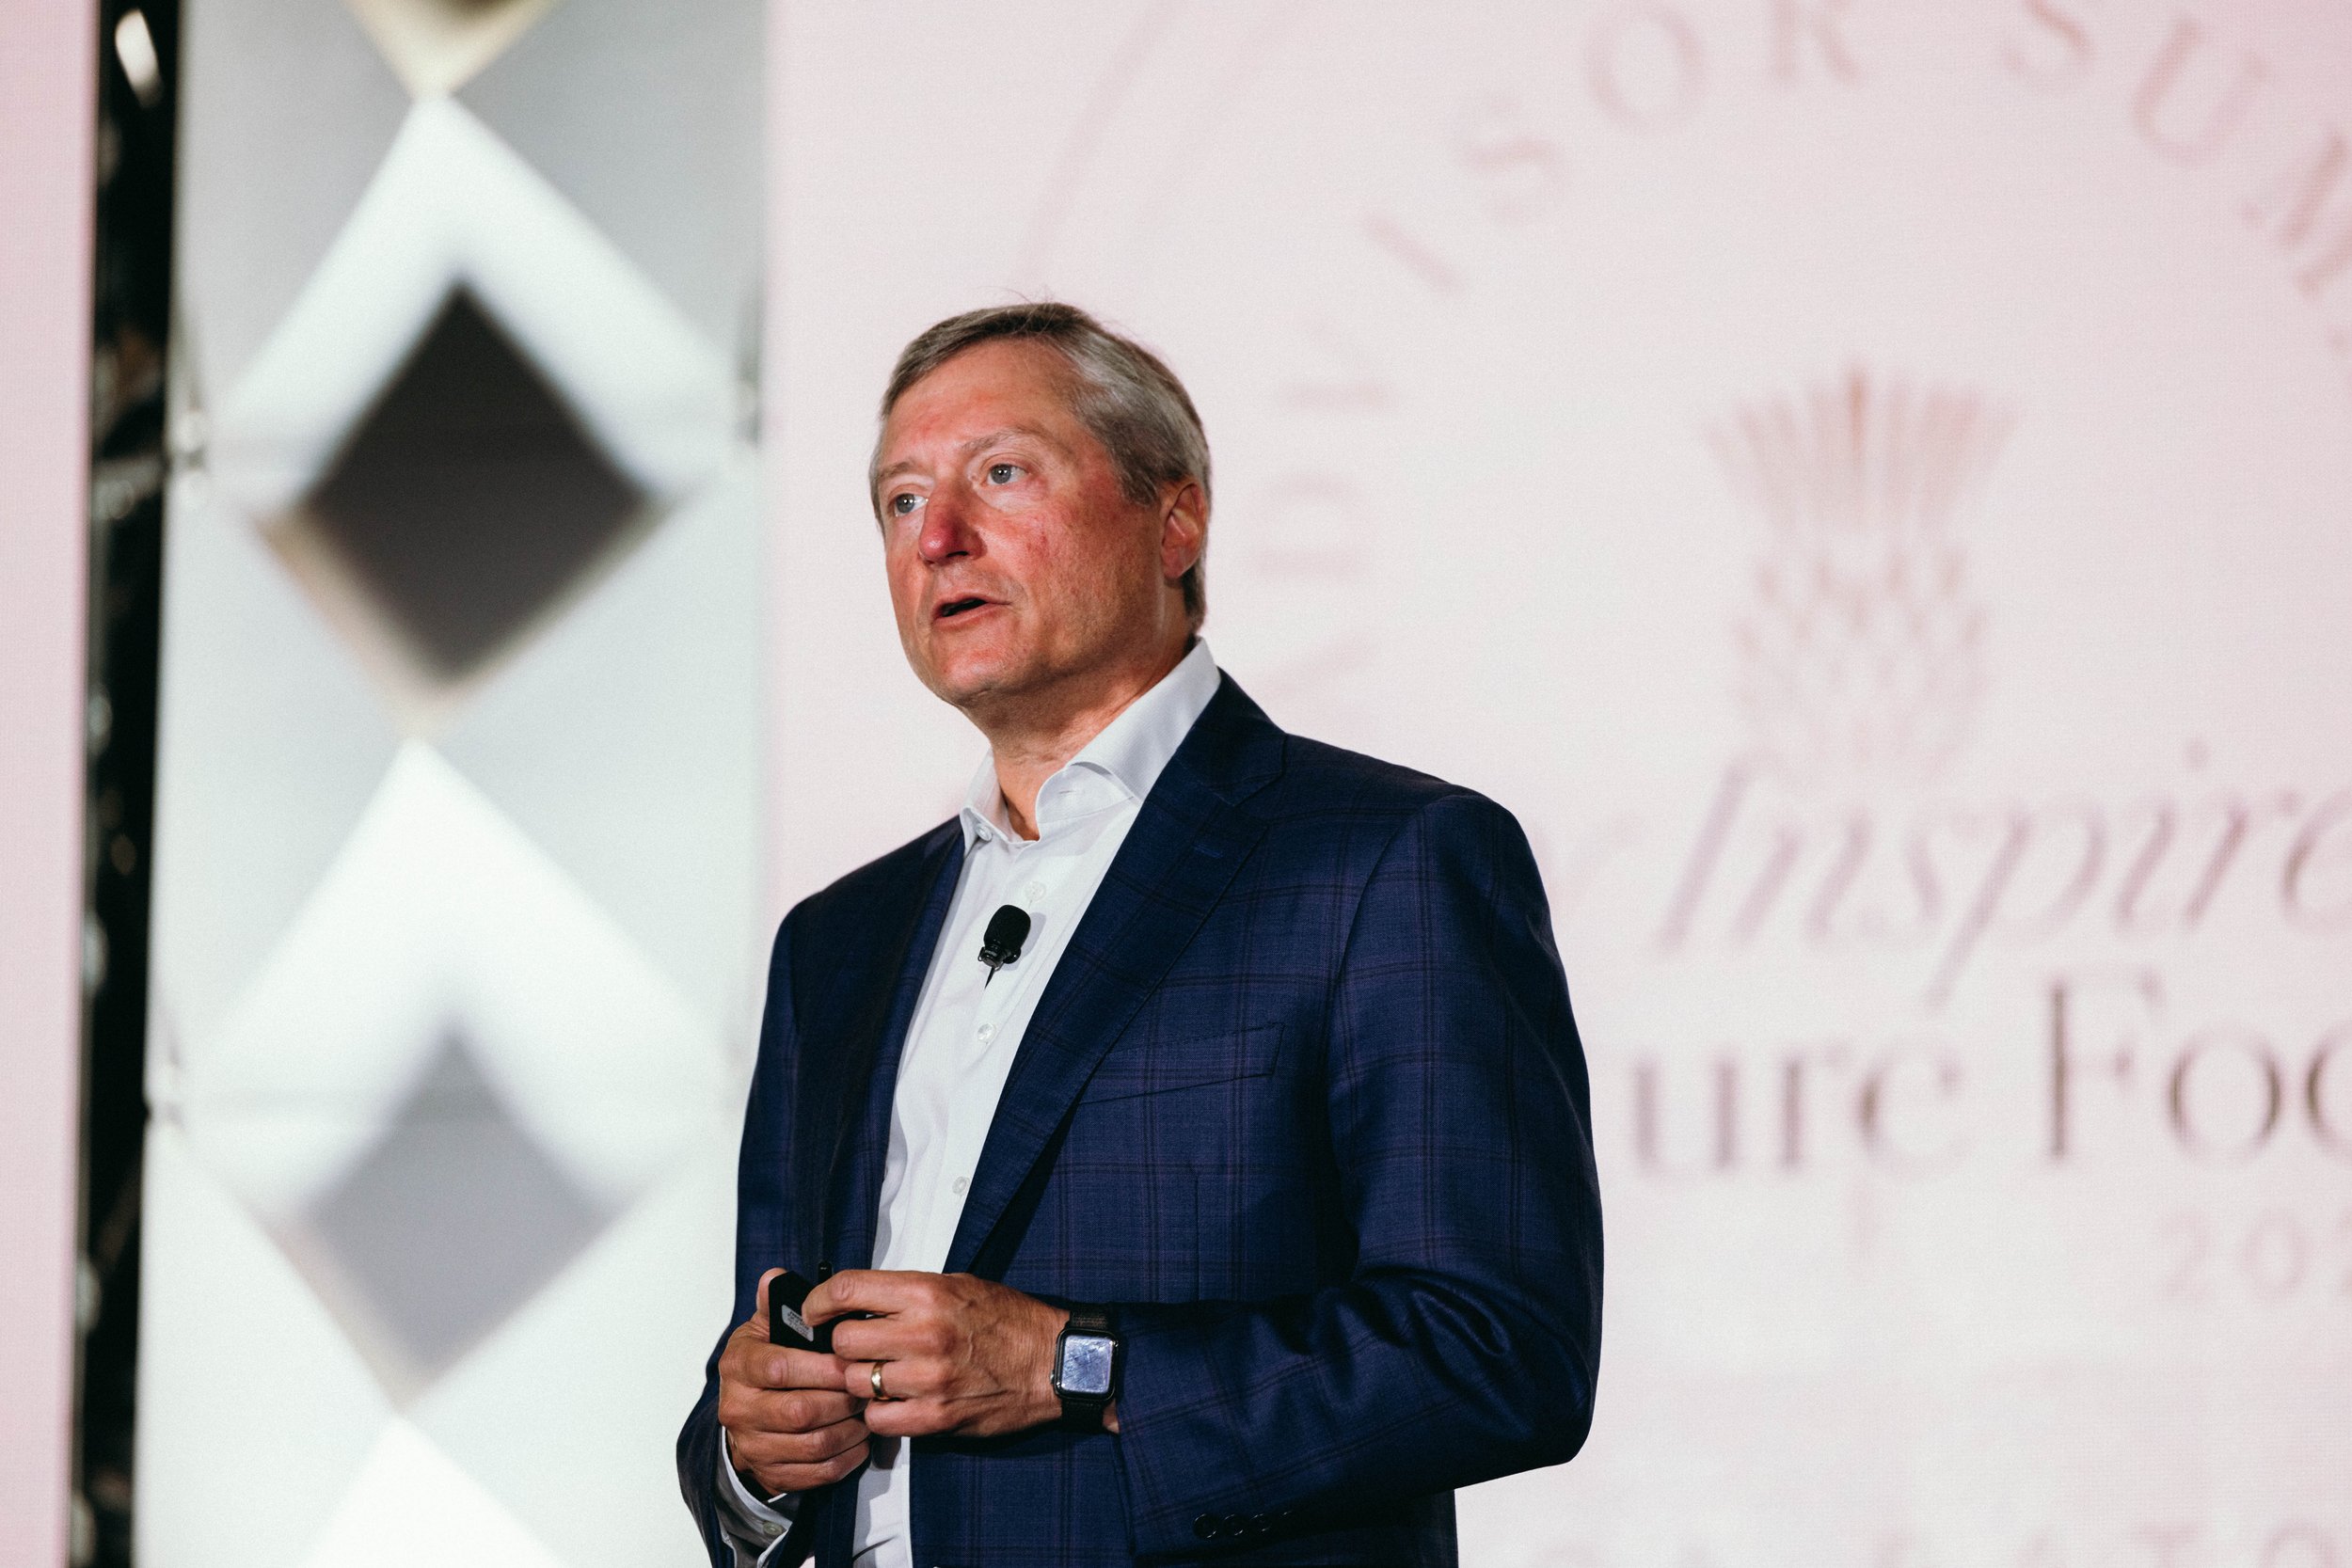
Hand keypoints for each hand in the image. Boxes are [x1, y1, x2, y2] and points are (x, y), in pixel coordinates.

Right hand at [716, 1269, 870, 1495]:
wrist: (745, 1410)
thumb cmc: (767, 1360)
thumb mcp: (766, 1328)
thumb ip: (775, 1303)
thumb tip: (774, 1277)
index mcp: (738, 1365)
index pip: (779, 1368)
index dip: (821, 1367)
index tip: (851, 1361)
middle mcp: (738, 1408)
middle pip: (799, 1411)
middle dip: (842, 1399)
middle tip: (870, 1387)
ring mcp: (753, 1446)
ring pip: (812, 1445)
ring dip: (850, 1430)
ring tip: (870, 1411)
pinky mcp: (771, 1473)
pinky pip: (816, 1473)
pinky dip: (846, 1458)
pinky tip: (862, 1440)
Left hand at [807, 1270, 1094, 1438]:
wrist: (1053, 1362)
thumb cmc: (1007, 1320)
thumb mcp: (957, 1285)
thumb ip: (906, 1293)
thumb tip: (855, 1300)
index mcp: (927, 1293)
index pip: (847, 1290)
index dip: (819, 1301)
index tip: (814, 1311)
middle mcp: (924, 1333)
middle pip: (843, 1342)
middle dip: (842, 1345)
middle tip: (857, 1346)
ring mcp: (929, 1379)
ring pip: (856, 1382)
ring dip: (860, 1380)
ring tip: (880, 1374)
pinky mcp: (937, 1416)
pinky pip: (878, 1418)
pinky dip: (879, 1412)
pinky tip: (895, 1401)